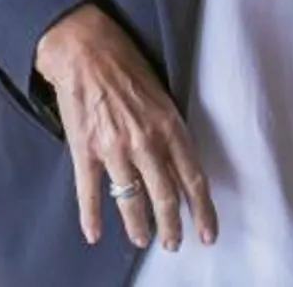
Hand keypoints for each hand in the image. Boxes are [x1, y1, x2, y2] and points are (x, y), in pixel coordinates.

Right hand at [35, 5, 216, 251]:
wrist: (84, 49)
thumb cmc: (125, 64)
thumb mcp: (162, 94)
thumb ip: (170, 131)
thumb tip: (177, 165)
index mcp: (169, 125)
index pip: (193, 178)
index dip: (202, 211)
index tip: (207, 233)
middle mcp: (145, 141)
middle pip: (164, 197)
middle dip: (171, 226)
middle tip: (173, 243)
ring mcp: (114, 148)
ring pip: (130, 199)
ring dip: (137, 226)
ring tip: (141, 239)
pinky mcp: (85, 149)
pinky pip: (90, 192)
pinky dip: (91, 216)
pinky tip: (94, 234)